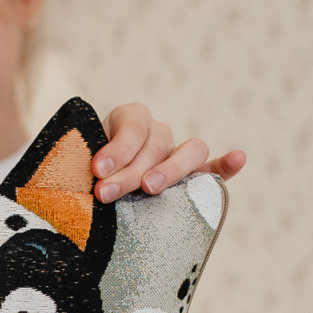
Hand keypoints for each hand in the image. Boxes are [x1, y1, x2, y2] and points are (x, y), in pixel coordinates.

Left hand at [93, 103, 245, 202]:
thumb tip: (74, 181)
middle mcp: (157, 132)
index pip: (132, 128)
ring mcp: (177, 152)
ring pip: (189, 151)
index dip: (116, 148)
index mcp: (130, 119)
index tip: (97, 170)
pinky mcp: (192, 175)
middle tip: (106, 193)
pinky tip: (238, 160)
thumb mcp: (78, 163)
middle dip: (130, 171)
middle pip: (156, 145)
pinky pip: (211, 168)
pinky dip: (225, 165)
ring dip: (170, 170)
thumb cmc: (82, 173)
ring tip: (150, 188)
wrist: (91, 185)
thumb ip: (79, 166)